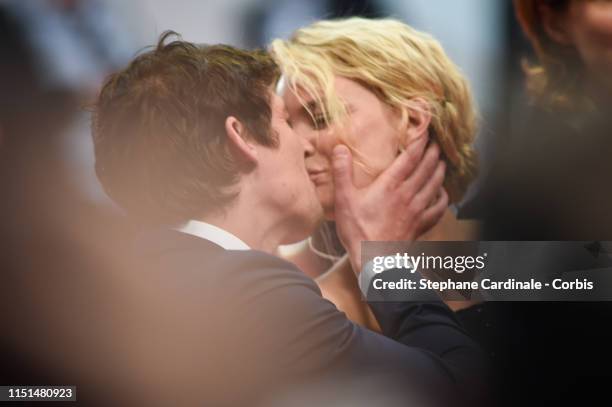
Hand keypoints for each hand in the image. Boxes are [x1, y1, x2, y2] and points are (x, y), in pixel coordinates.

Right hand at [332, 142, 447, 273]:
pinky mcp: (421, 225)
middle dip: (433, 152)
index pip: (410, 156)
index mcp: (390, 184)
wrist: (375, 260)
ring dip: (440, 170)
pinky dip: (443, 197)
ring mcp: (418, 210)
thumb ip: (342, 172)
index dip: (420, 141)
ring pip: (435, 184)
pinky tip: (442, 193)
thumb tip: (340, 148)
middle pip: (427, 167)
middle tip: (436, 142)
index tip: (425, 129)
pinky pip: (439, 208)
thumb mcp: (344, 199)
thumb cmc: (358, 230)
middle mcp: (408, 194)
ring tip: (442, 161)